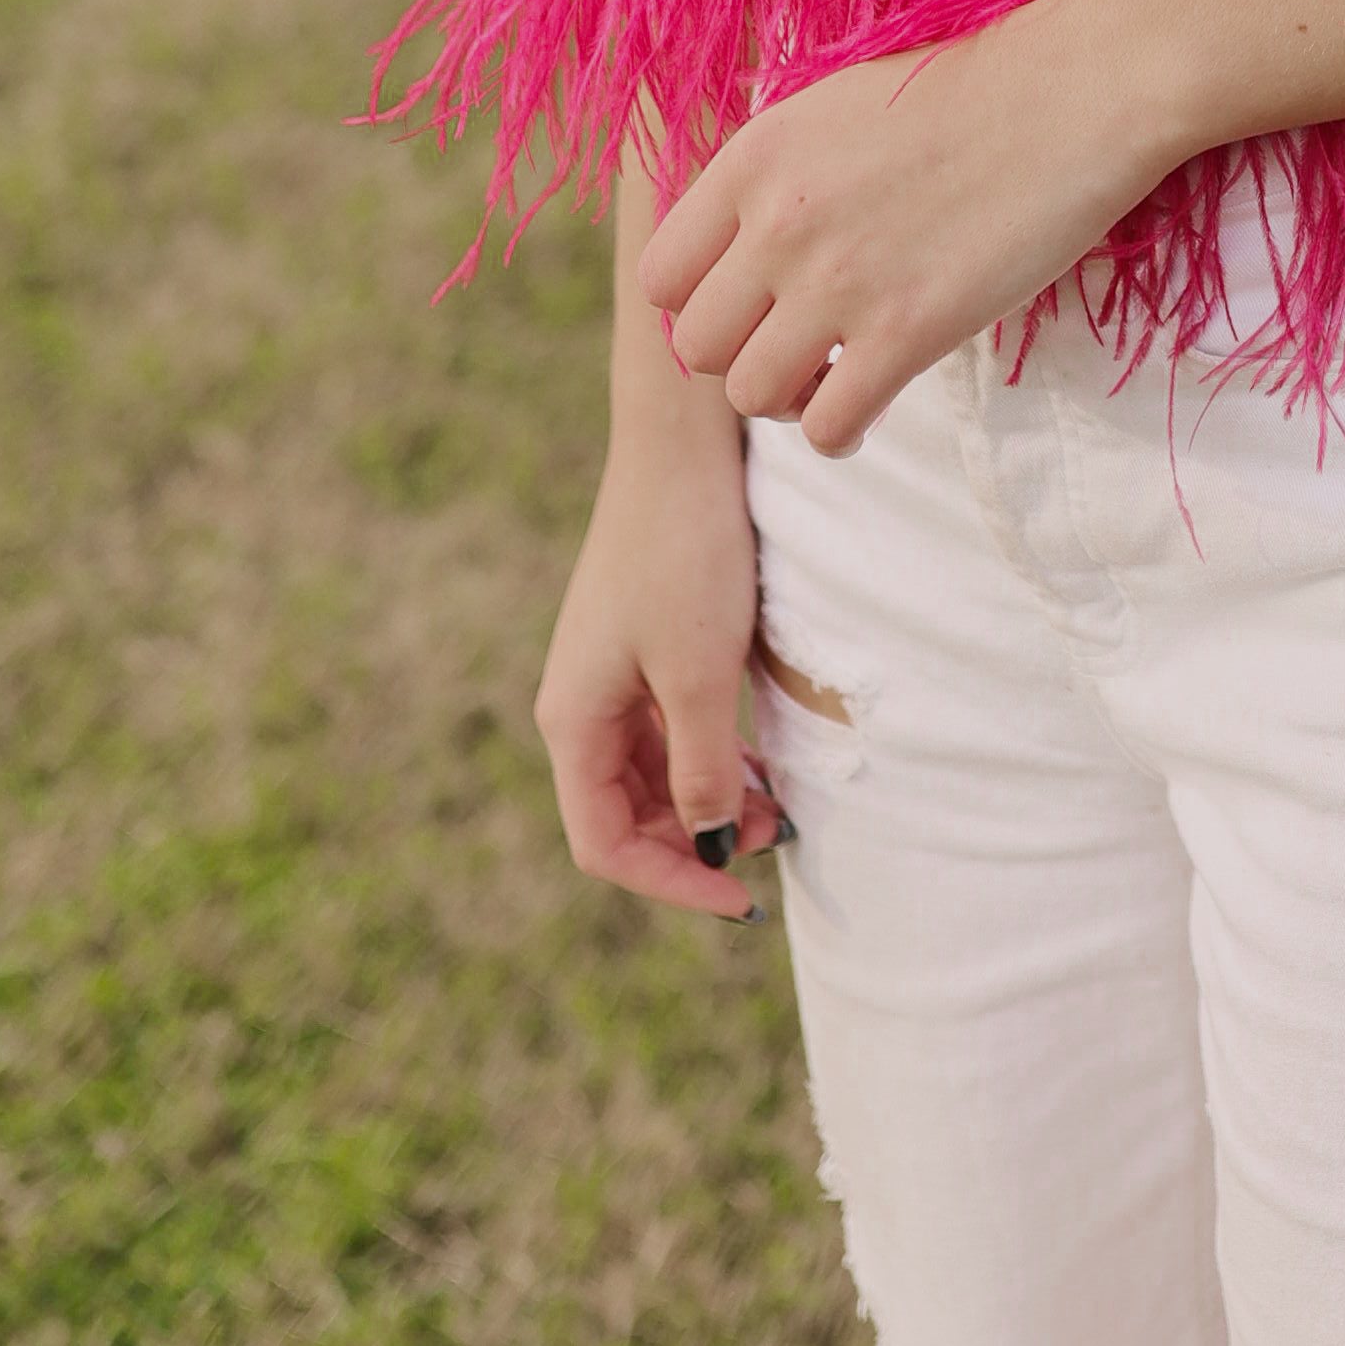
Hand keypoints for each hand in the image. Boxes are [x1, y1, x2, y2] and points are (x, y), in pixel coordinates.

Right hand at [536, 421, 785, 919]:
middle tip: (770, 837)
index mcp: (572, 722)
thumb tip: (708, 840)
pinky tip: (755, 760)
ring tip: (772, 805)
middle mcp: (580, 706)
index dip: (670, 882)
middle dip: (693, 841)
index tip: (741, 899)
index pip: (605, 844)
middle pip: (625, 814)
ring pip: (651, 774)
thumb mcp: (697, 673)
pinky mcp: (642, 646)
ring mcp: (609, 675)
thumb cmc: (684, 556)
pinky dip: (709, 756)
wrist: (681, 446)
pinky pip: (667, 729)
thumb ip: (700, 767)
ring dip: (705, 801)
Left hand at [638, 0, 1167, 455]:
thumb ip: (778, 173)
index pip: (662, 274)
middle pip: (697, 345)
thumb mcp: (840, 104)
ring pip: (750, 394)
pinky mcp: (907, 331)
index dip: (700, 303)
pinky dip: (838, 432)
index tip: (751, 304)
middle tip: (796, 347)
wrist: (1079, 89)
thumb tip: (745, 245)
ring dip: (786, 401)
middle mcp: (780, 221)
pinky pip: (826, 425)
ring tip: (829, 380)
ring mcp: (840, 280)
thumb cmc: (974, 89)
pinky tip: (867, 407)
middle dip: (741, 357)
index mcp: (756, 156)